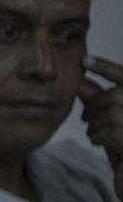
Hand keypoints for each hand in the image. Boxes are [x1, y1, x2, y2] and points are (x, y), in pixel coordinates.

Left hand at [78, 55, 122, 184]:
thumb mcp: (111, 126)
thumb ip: (101, 105)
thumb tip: (84, 83)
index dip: (108, 67)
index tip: (85, 60)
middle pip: (118, 94)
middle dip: (94, 103)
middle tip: (85, 118)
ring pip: (113, 111)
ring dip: (95, 122)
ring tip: (93, 133)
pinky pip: (114, 130)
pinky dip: (99, 134)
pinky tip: (97, 141)